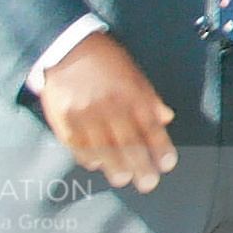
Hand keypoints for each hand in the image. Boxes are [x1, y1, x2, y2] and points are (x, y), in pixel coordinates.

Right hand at [39, 32, 176, 192]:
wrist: (66, 50)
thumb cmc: (106, 61)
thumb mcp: (134, 72)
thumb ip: (149, 97)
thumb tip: (166, 118)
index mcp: (130, 94)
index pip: (150, 126)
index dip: (160, 147)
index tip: (168, 164)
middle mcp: (109, 107)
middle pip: (128, 142)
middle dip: (140, 164)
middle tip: (148, 183)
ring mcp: (85, 116)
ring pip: (103, 148)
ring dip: (115, 166)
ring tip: (124, 179)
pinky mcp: (64, 121)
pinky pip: (78, 145)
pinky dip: (88, 156)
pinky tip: (96, 164)